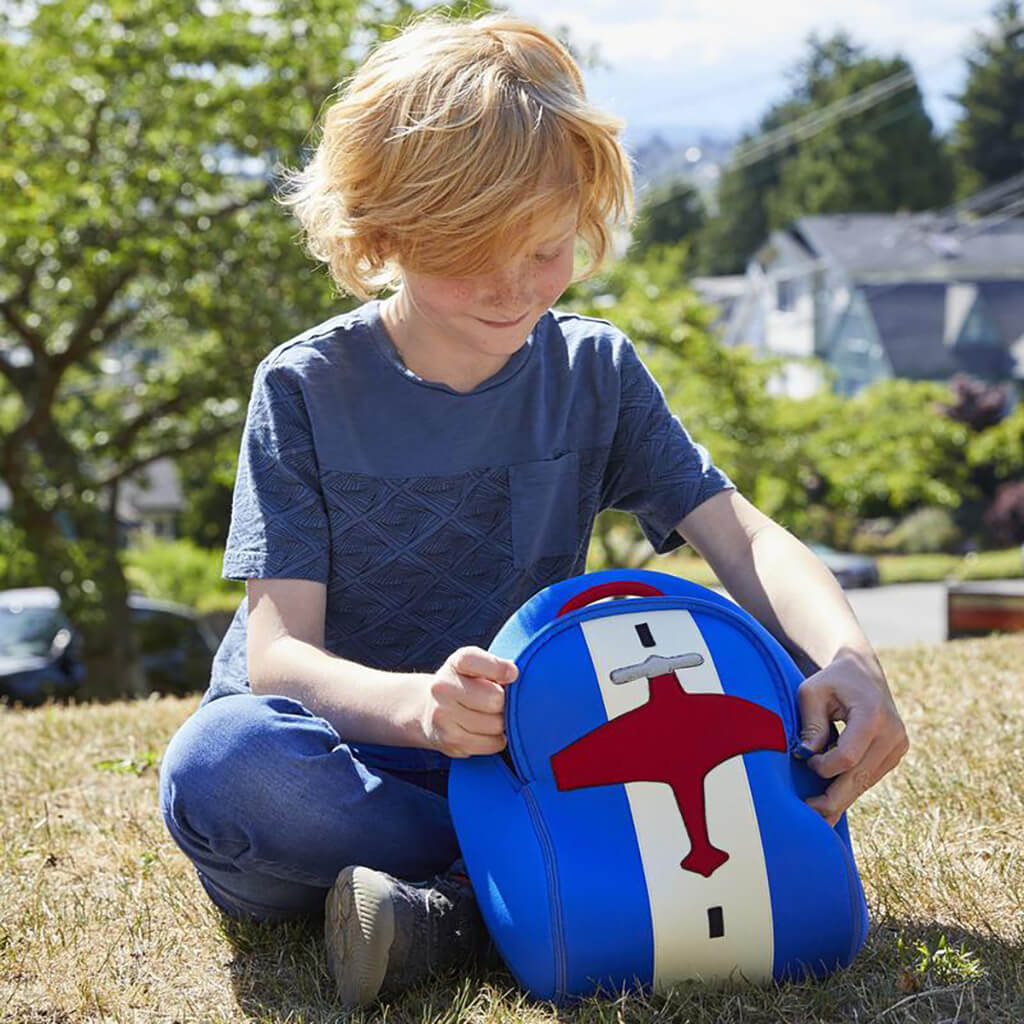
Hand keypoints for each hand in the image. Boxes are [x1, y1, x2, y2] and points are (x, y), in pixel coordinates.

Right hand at [419, 646, 517, 757]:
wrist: (430, 710)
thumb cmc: (465, 684)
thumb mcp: (477, 666)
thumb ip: (496, 667)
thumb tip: (513, 676)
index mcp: (456, 663)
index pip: (477, 661)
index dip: (500, 669)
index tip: (512, 675)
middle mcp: (443, 687)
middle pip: (495, 699)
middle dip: (503, 702)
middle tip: (498, 702)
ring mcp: (443, 715)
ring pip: (495, 725)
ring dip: (500, 723)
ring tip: (490, 716)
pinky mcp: (450, 741)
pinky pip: (492, 744)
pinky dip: (496, 740)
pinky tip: (485, 731)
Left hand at [796, 649, 908, 825]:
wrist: (862, 671)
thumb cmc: (831, 680)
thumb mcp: (812, 692)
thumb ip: (811, 724)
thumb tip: (806, 756)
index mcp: (873, 716)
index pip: (848, 757)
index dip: (824, 767)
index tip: (806, 761)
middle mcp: (893, 734)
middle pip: (860, 778)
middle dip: (832, 799)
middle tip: (809, 818)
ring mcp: (898, 746)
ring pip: (866, 782)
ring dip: (841, 797)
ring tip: (817, 815)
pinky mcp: (896, 754)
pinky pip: (870, 777)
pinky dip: (850, 786)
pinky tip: (831, 799)